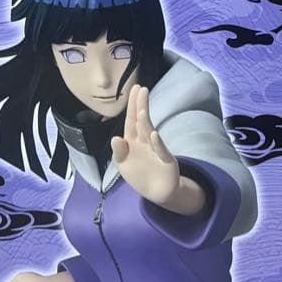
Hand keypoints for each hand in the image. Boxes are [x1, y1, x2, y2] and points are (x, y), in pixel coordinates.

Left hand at [111, 85, 206, 214]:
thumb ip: (119, 152)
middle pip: (141, 121)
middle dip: (140, 105)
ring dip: (145, 121)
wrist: (157, 192)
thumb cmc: (140, 175)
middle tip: (141, 89)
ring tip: (142, 108)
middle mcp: (145, 141)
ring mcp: (156, 149)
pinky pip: (160, 150)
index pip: (132, 119)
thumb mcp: (123, 165)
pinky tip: (153, 134)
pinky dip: (156, 143)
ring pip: (149, 133)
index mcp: (134, 141)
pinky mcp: (165, 160)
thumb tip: (115, 138)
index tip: (135, 88)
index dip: (132, 105)